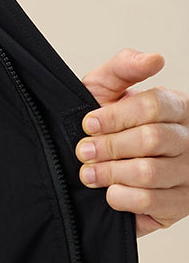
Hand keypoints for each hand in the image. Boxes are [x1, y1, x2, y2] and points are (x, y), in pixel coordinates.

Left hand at [76, 49, 188, 237]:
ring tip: (89, 173)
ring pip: (149, 172)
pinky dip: (121, 197)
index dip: (116, 116)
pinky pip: (150, 202)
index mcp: (178, 107)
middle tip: (84, 151)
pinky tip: (110, 191)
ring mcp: (188, 174)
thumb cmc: (106, 125)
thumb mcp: (106, 89)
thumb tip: (152, 58)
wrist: (100, 165)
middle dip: (109, 146)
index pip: (154, 105)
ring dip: (110, 172)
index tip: (89, 123)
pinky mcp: (179, 204)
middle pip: (151, 139)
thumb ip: (124, 68)